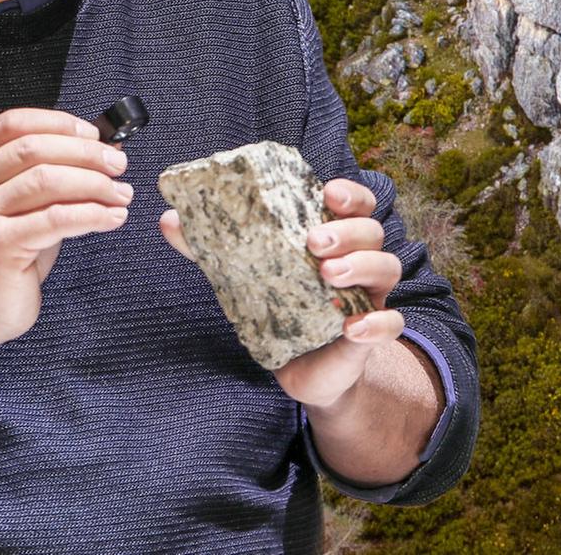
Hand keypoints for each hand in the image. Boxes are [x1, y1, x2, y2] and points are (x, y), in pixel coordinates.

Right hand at [0, 108, 132, 353]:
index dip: (60, 124)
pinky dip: (93, 214)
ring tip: (121, 194)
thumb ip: (45, 174)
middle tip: (118, 165)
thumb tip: (101, 151)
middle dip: (86, 153)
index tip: (96, 135)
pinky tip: (112, 218)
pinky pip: (56, 219)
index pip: (15, 123)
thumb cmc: (2, 254)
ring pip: (47, 180)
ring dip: (95, 185)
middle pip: (35, 148)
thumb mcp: (16, 204)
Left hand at [159, 177, 404, 407]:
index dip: (349, 193)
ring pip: (387, 267)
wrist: (303, 368)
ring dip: (361, 265)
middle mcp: (358, 260)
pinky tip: (353, 327)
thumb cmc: (280, 308)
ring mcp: (368, 296)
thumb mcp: (245, 276)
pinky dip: (378, 323)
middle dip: (347, 230)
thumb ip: (211, 249)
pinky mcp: (370, 335)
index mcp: (333, 237)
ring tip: (329, 274)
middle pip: (372, 230)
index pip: (355, 203)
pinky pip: (392, 324)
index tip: (327, 193)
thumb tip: (169, 219)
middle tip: (313, 241)